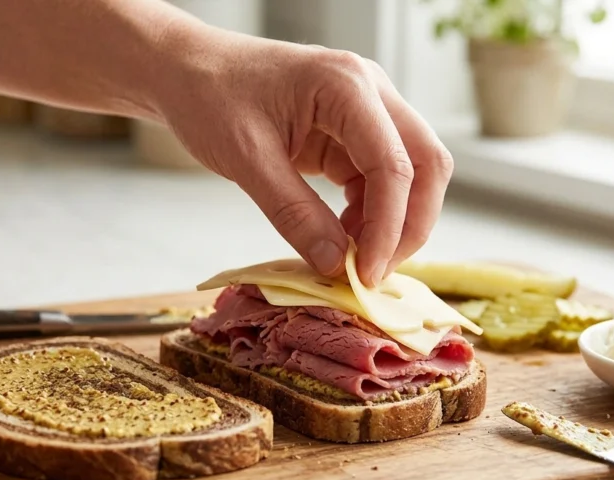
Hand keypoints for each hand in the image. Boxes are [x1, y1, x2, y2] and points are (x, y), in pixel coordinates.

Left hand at [156, 30, 453, 286]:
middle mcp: (370, 91)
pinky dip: (371, 214)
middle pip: (427, 165)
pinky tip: (341, 237)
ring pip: (411, 174)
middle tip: (373, 273)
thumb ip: (293, 213)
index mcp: (346, 86)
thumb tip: (334, 265)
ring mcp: (367, 110)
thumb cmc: (208, 97)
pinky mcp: (354, 131)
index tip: (364, 275)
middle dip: (409, 226)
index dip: (388, 228)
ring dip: (391, 223)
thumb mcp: (245, 159)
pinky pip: (381, 178)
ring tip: (349, 259)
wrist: (187, 69)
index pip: (394, 165)